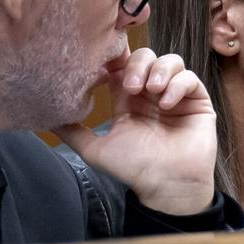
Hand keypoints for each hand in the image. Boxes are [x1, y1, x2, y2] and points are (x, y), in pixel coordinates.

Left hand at [54, 46, 216, 214]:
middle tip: (131, 86)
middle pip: (145, 57)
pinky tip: (166, 103)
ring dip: (159, 70)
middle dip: (137, 65)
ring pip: (170, 61)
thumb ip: (73, 133)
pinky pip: (190, 78)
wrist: (166, 186)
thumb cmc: (134, 169)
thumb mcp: (96, 150)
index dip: (116, 58)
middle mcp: (151, 93)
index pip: (122, 65)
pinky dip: (178, 84)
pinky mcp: (197, 101)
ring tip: (152, 90)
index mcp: (128, 99)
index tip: (107, 66)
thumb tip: (46, 118)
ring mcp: (175, 95)